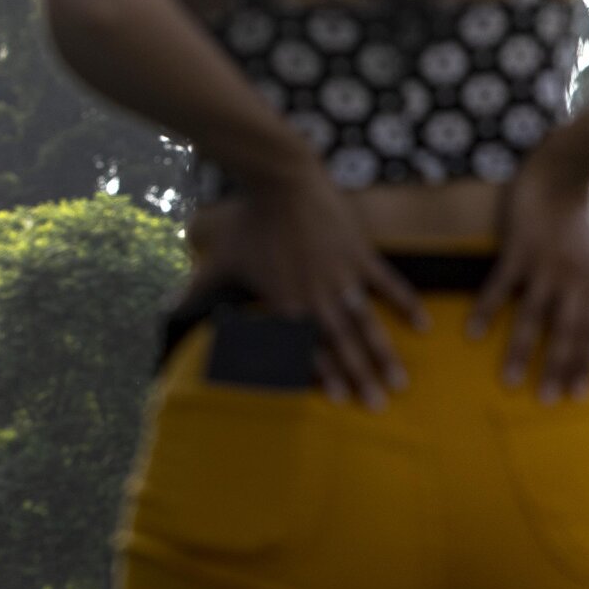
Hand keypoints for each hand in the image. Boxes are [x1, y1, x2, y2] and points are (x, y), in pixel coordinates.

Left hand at [191, 168, 423, 407]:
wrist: (281, 182)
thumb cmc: (249, 221)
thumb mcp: (218, 260)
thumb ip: (195, 290)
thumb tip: (164, 310)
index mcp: (287, 304)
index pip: (306, 350)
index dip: (325, 376)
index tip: (342, 401)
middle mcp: (318, 298)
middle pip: (343, 346)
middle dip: (362, 378)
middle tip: (379, 406)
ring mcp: (344, 278)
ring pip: (367, 325)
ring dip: (385, 354)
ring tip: (401, 380)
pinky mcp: (361, 256)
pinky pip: (389, 285)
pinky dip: (406, 304)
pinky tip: (423, 325)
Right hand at [472, 151, 588, 403]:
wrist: (562, 175)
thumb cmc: (580, 223)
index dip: (586, 365)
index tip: (578, 397)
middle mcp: (573, 281)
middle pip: (566, 332)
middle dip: (558, 368)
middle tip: (548, 402)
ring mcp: (544, 267)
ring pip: (532, 317)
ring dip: (520, 350)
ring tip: (509, 382)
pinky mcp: (518, 250)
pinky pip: (499, 287)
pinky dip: (486, 310)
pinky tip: (472, 334)